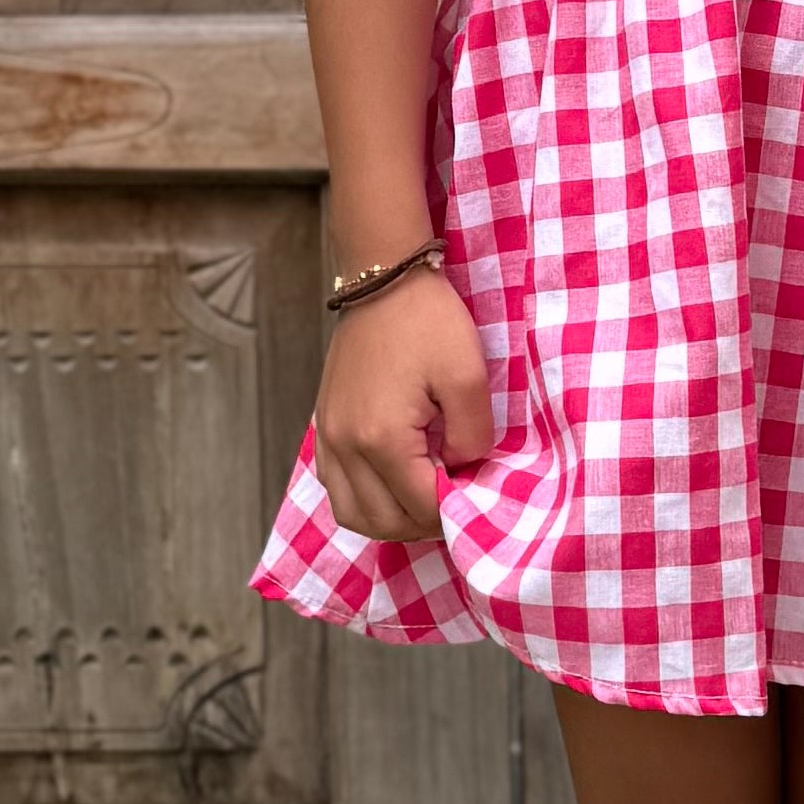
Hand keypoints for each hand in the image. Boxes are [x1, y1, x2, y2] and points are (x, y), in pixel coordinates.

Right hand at [311, 267, 489, 544]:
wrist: (383, 278)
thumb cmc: (429, 322)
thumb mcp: (469, 376)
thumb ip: (472, 437)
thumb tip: (463, 471)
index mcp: (382, 438)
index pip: (421, 507)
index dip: (455, 513)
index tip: (479, 497)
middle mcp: (346, 446)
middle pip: (384, 522)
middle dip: (425, 525)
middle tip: (455, 503)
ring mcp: (329, 437)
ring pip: (352, 514)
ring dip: (391, 521)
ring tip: (424, 499)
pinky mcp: (323, 426)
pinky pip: (335, 488)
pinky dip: (365, 500)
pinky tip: (394, 482)